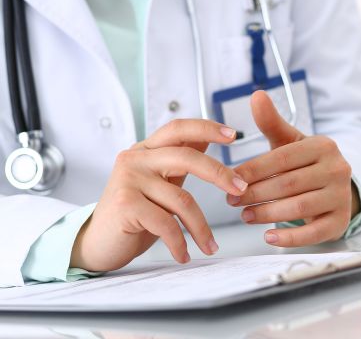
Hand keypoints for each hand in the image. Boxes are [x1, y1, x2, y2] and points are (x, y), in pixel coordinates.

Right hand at [70, 119, 247, 271]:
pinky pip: (167, 223)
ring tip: (211, 246)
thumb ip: (179, 162)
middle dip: (219, 174)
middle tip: (241, 190)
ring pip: (182, 199)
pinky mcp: (125, 204)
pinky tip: (184, 255)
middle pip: (187, 158)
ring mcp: (128, 180)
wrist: (97, 243)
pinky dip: (180, 243)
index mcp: (146, 150)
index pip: (179, 129)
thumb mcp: (159, 182)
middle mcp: (135, 158)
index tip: (234, 135)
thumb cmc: (134, 214)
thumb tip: (208, 140)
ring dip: (202, 228)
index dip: (207, 128)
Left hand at [226, 91, 357, 246]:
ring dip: (267, 214)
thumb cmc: (305, 164)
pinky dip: (290, 238)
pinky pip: (314, 233)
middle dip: (256, 193)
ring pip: (300, 207)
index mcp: (323, 146)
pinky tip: (268, 237)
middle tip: (231, 201)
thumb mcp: (290, 142)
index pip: (282, 158)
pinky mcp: (341, 221)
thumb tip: (256, 94)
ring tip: (244, 216)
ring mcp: (341, 196)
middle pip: (289, 184)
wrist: (334, 188)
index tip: (229, 179)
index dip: (253, 170)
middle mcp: (337, 169)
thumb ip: (271, 122)